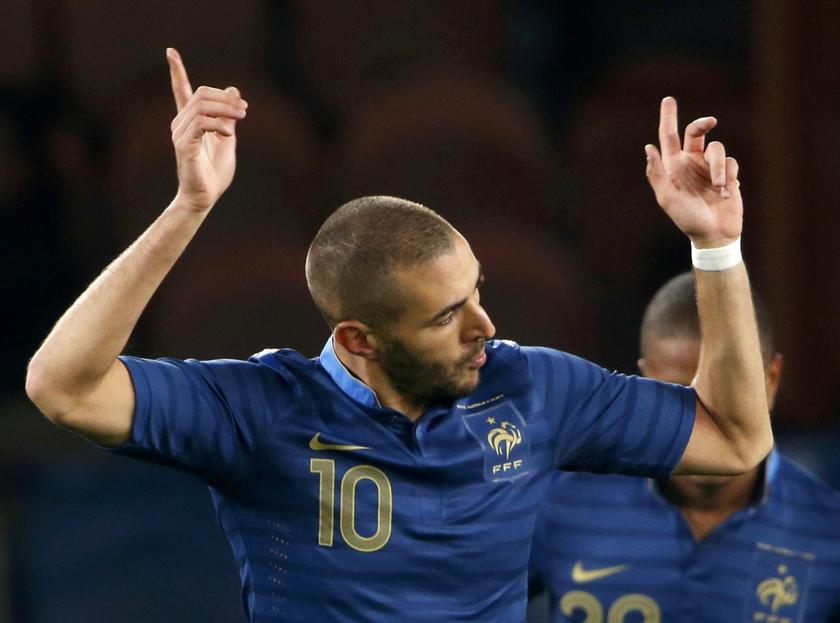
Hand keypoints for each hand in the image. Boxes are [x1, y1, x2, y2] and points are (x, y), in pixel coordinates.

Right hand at [166, 47, 246, 211]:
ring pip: (201, 106)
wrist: (205, 197)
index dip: (176, 71)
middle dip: (224, 97)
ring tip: (241, 118)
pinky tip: (229, 134)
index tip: (170, 52)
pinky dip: (218, 124)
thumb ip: (228, 116)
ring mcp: (180, 134)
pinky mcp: (184, 146)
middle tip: (244, 110)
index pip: (181, 91)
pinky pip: (200, 123)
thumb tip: (234, 90)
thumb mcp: (227, 138)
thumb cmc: (214, 172)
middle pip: (201, 94)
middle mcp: (181, 124)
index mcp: (190, 121)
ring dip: (226, 109)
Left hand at [645, 96, 740, 247]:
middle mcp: (691, 163)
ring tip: (720, 188)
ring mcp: (709, 167)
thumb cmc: (688, 218)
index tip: (668, 99)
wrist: (714, 234)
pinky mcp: (728, 174)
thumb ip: (657, 174)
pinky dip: (729, 177)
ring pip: (717, 150)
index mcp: (673, 167)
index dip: (667, 118)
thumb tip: (648, 148)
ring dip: (719, 169)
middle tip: (711, 122)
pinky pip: (731, 162)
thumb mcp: (668, 198)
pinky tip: (725, 194)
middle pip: (696, 132)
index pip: (668, 137)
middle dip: (703, 124)